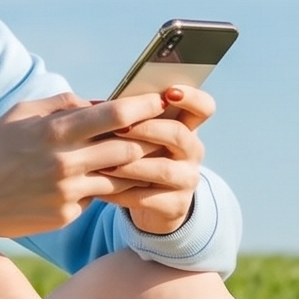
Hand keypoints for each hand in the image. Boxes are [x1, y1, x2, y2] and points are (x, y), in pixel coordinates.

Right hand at [0, 91, 165, 237]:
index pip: (115, 115)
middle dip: (148, 138)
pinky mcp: (67, 214)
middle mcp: (66, 162)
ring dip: (134, 166)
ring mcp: (68, 192)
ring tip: (143, 156)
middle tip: (162, 130)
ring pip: (121, 177)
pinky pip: (98, 197)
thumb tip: (100, 102)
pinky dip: (104, 187)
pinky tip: (105, 180)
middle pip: (128, 147)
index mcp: (55, 131)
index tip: (160, 101)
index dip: (144, 106)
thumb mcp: (21, 113)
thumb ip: (63, 103)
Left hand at [99, 86, 212, 234]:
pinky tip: (99, 189)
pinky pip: (147, 198)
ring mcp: (187, 180)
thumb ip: (128, 116)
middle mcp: (193, 152)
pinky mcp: (175, 205)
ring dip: (131, 165)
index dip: (191, 97)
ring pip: (163, 169)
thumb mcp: (138, 134)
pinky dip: (121, 193)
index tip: (169, 93)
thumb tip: (94, 102)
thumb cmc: (138, 156)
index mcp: (187, 126)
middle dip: (147, 129)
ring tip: (104, 162)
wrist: (149, 203)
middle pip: (179, 135)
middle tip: (119, 128)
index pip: (204, 107)